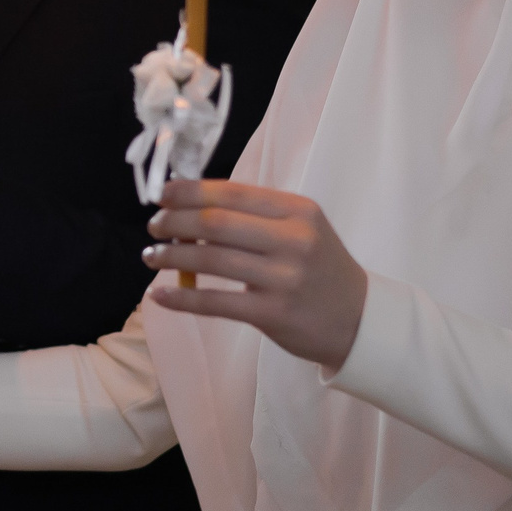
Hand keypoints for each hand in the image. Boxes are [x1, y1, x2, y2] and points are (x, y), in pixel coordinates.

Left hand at [144, 179, 367, 368]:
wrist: (360, 319)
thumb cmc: (319, 268)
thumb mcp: (302, 229)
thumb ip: (255, 216)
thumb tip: (190, 205)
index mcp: (298, 210)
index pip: (232, 192)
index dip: (190, 191)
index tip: (162, 194)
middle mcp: (294, 239)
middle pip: (216, 223)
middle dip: (175, 222)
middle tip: (153, 226)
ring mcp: (285, 278)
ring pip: (212, 260)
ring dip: (172, 256)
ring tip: (151, 255)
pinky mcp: (274, 313)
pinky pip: (216, 302)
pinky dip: (182, 297)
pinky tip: (160, 295)